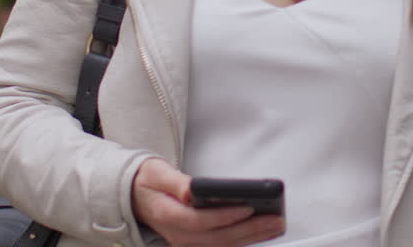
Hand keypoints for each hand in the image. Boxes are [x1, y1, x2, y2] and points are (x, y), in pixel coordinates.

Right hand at [131, 158, 285, 246]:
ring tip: (275, 226)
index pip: (199, 221)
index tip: (247, 208)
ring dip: (250, 238)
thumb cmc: (149, 182)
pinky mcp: (195, 243)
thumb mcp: (157, 173)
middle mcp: (177, 235)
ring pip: (222, 245)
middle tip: (274, 219)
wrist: (137, 197)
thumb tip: (191, 191)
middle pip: (216, 238)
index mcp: (167, 215)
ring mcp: (186, 243)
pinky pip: (221, 246)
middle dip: (248, 230)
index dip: (224, 216)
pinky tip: (261, 232)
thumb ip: (175, 183)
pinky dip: (242, 241)